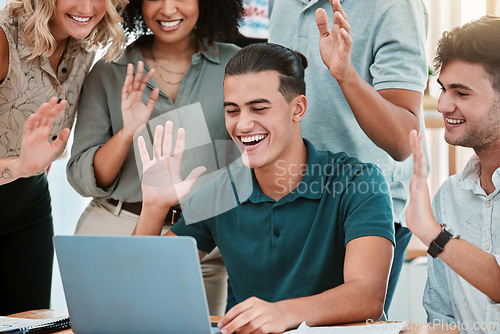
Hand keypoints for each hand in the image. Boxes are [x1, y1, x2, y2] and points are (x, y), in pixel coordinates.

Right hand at [18, 97, 69, 176]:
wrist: (32, 168)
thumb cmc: (41, 158)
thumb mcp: (55, 148)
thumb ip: (61, 139)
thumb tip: (67, 129)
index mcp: (45, 132)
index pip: (51, 118)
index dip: (56, 110)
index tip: (63, 103)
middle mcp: (38, 131)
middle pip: (44, 116)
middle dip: (50, 107)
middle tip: (56, 98)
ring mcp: (32, 134)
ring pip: (37, 120)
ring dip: (41, 112)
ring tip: (47, 105)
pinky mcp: (27, 139)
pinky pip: (28, 129)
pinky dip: (31, 122)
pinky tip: (35, 116)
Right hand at [121, 61, 158, 137]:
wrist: (135, 130)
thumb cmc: (141, 120)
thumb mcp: (149, 109)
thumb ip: (153, 99)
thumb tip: (157, 88)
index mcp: (139, 96)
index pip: (143, 84)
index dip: (147, 77)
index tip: (153, 70)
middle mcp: (133, 95)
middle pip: (136, 81)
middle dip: (138, 72)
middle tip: (140, 62)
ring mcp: (128, 98)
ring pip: (129, 84)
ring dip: (130, 75)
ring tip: (132, 65)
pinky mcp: (124, 102)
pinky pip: (125, 91)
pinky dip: (126, 84)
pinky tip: (128, 78)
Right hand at [137, 121, 205, 209]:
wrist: (158, 203)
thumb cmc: (172, 196)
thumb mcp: (185, 187)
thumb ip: (192, 177)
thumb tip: (203, 168)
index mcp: (175, 165)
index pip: (178, 149)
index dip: (180, 139)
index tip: (181, 130)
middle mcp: (166, 162)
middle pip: (167, 144)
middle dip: (169, 133)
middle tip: (170, 122)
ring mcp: (156, 164)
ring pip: (157, 147)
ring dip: (158, 137)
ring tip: (159, 126)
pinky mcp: (147, 168)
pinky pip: (144, 155)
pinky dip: (142, 147)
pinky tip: (141, 138)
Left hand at [218, 297, 289, 333]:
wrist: (282, 313)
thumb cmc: (264, 312)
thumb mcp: (253, 308)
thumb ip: (242, 314)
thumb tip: (227, 324)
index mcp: (252, 301)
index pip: (237, 308)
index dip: (227, 317)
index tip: (221, 324)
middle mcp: (259, 307)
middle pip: (243, 317)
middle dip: (232, 325)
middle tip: (224, 332)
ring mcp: (266, 316)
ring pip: (251, 325)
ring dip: (241, 332)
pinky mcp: (271, 324)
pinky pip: (259, 331)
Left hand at [315, 0, 353, 81]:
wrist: (337, 70)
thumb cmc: (332, 53)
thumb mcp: (324, 37)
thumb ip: (322, 24)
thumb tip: (319, 9)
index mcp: (336, 29)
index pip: (336, 14)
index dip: (334, 6)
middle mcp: (342, 34)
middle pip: (342, 19)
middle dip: (339, 10)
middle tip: (335, 0)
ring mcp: (344, 42)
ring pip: (346, 29)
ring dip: (342, 21)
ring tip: (337, 13)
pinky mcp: (345, 51)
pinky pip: (347, 42)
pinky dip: (345, 36)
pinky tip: (341, 31)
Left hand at [406, 130, 440, 245]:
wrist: (425, 229)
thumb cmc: (418, 218)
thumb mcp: (411, 203)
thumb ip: (412, 196)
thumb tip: (411, 194)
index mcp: (415, 183)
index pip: (415, 163)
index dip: (414, 150)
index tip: (413, 138)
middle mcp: (419, 181)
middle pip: (417, 159)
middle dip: (415, 144)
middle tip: (414, 130)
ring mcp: (420, 185)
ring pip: (419, 163)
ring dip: (418, 149)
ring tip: (418, 136)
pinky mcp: (419, 191)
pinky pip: (420, 174)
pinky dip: (421, 164)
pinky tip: (421, 155)